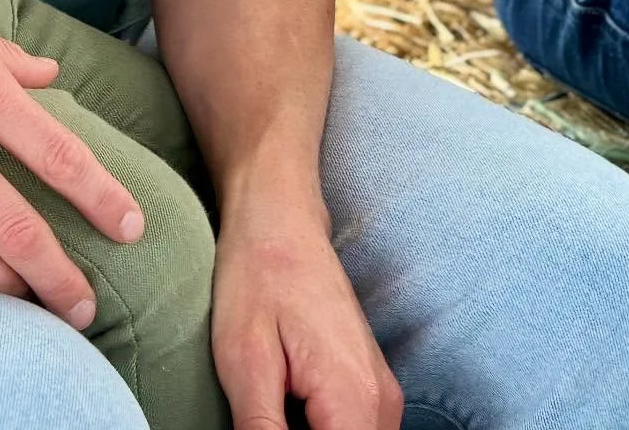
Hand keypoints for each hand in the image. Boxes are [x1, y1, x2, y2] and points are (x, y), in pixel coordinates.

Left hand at [211, 211, 403, 429]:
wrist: (278, 219)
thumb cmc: (257, 277)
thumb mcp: (246, 363)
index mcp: (355, 400)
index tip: (267, 425)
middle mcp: (383, 403)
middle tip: (263, 410)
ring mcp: (381, 394)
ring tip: (270, 405)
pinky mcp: (369, 387)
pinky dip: (319, 429)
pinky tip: (282, 408)